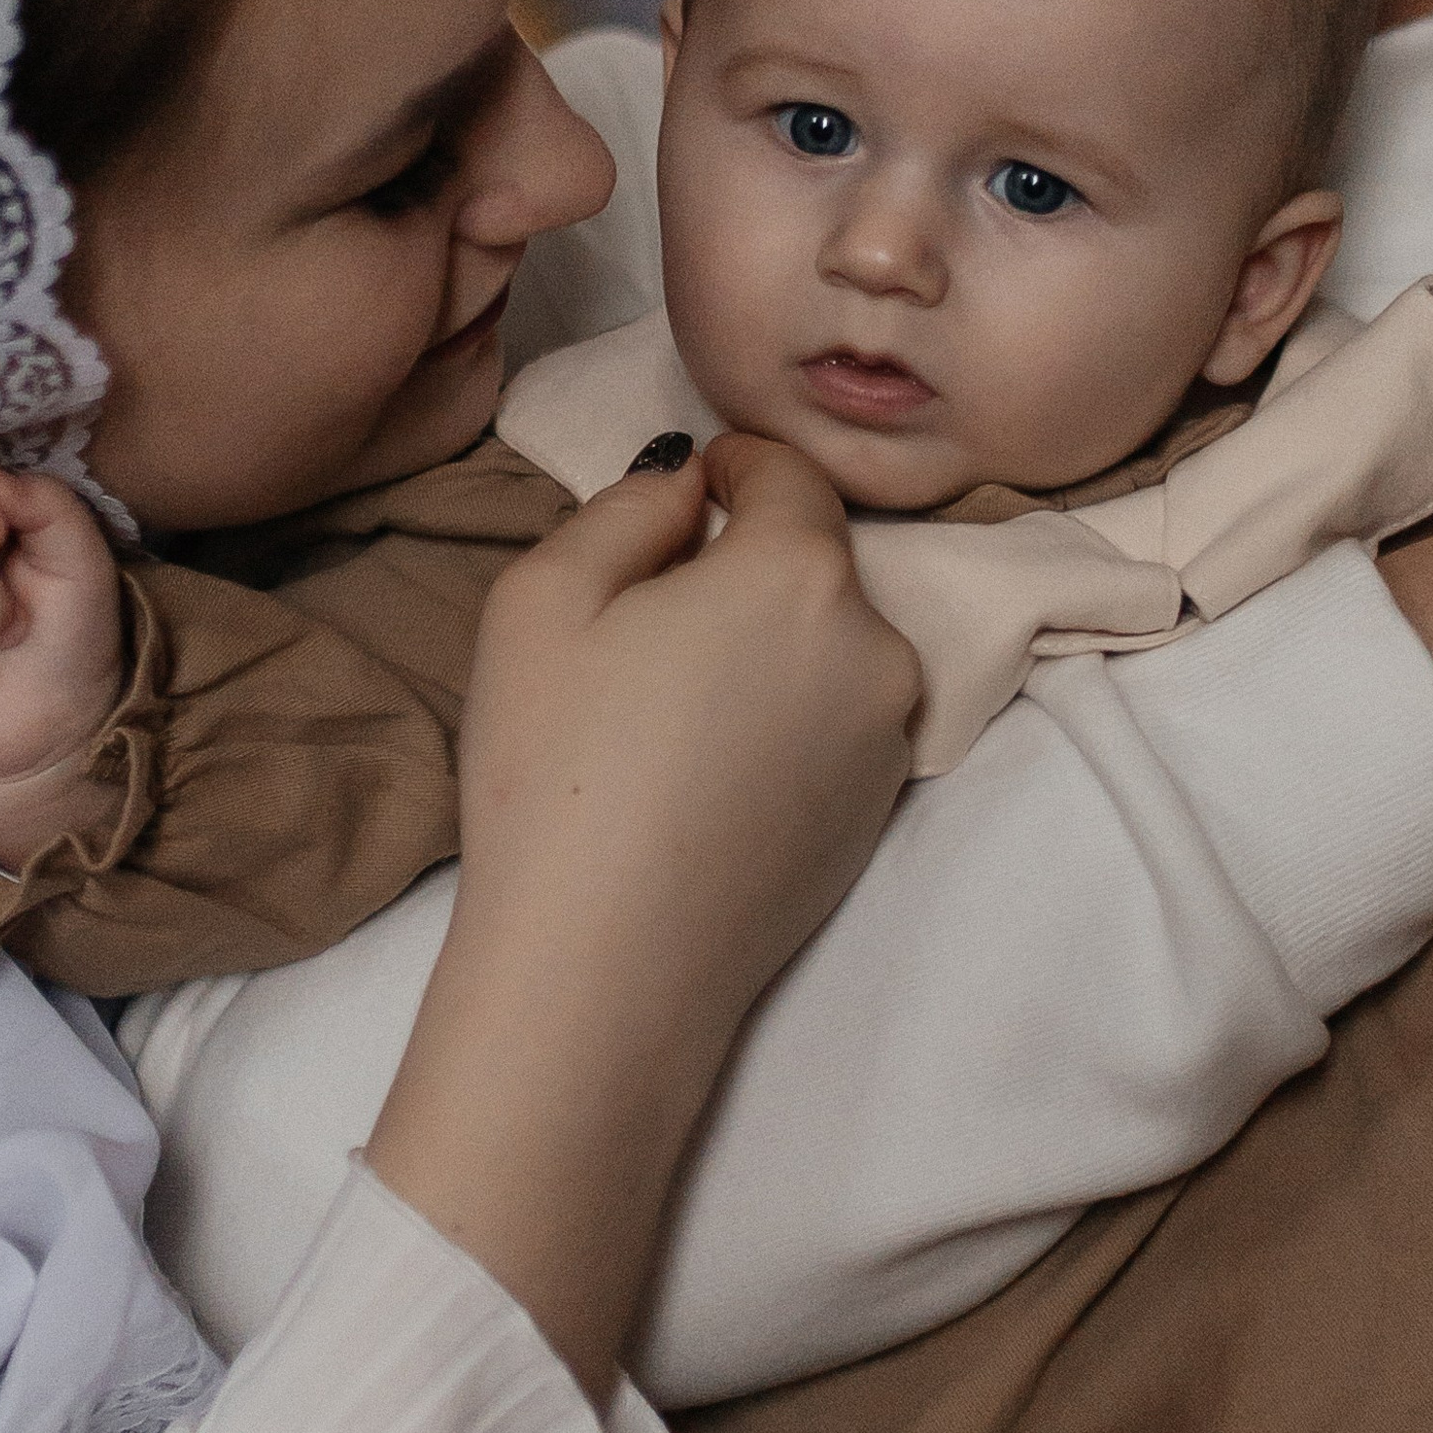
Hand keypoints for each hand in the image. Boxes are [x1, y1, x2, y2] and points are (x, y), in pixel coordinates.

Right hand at [368, 435, 920, 1389]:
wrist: (607, 969)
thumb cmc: (557, 771)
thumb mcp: (542, 598)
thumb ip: (626, 510)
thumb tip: (686, 486)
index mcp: (801, 574)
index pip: (788, 473)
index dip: (734, 463)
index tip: (693, 481)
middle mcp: (878, 645)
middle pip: (812, 562)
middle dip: (742, 563)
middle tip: (648, 612)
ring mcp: (890, 738)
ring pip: (828, 645)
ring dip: (766, 644)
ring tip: (669, 702)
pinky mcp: (880, 814)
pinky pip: (834, 722)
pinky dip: (784, 716)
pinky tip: (704, 767)